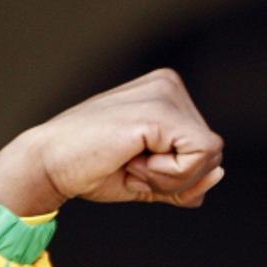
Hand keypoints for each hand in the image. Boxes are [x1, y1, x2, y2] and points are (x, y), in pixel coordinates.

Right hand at [0, 69, 224, 216]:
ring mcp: (165, 94)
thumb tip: (219, 173)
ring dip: (169, 177)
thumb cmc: (93, 168)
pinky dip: (166, 175)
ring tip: (130, 161)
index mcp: (169, 94)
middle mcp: (170, 86)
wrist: (47, 164)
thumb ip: (189, 180)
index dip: (180, 175)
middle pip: (213, 155)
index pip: (208, 151)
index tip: (137, 163)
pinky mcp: (158, 112)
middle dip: (177, 177)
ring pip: (209, 158)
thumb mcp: (153, 180)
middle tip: (131, 164)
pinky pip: (195, 161)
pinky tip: (132, 160)